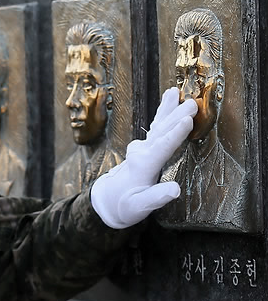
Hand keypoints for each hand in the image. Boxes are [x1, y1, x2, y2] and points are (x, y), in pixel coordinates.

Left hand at [90, 87, 196, 228]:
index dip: (174, 134)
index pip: (161, 148)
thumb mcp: (140, 208)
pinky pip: (157, 125)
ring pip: (158, 125)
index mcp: (143, 167)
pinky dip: (164, 111)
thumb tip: (176, 190)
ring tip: (177, 92)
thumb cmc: (126, 206)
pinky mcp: (145, 145)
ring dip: (169, 109)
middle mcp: (141, 153)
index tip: (187, 121)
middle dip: (175, 117)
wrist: (109, 200)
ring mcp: (142, 147)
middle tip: (192, 103)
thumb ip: (156, 198)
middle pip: (161, 132)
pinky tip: (171, 97)